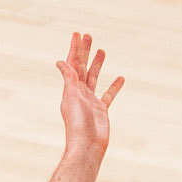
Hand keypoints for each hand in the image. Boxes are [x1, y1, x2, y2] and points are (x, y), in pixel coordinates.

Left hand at [56, 32, 123, 153]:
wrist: (87, 147)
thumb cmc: (78, 125)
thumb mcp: (72, 98)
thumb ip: (69, 79)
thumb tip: (60, 62)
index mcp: (70, 89)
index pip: (72, 64)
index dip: (75, 49)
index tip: (77, 34)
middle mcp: (79, 93)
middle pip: (82, 67)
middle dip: (85, 51)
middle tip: (88, 35)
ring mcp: (90, 101)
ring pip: (94, 77)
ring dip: (97, 64)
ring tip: (102, 50)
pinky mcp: (101, 110)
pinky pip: (108, 95)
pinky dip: (114, 86)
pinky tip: (120, 77)